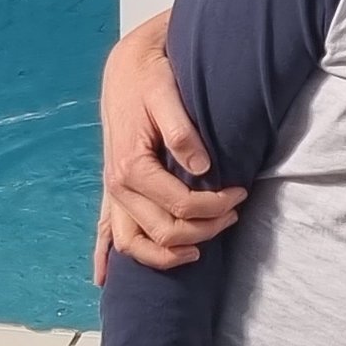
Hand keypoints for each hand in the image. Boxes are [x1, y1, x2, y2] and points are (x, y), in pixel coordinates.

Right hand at [95, 13, 238, 278]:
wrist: (126, 68)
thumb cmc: (149, 79)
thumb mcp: (167, 94)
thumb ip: (182, 131)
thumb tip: (203, 167)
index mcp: (132, 167)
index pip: (180, 205)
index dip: (215, 206)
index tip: (240, 193)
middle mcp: (117, 186)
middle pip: (163, 231)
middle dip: (204, 229)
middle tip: (233, 213)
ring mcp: (112, 192)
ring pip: (133, 244)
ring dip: (166, 255)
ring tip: (198, 251)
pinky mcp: (112, 191)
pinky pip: (105, 232)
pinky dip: (105, 257)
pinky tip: (104, 278)